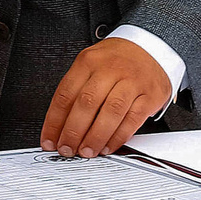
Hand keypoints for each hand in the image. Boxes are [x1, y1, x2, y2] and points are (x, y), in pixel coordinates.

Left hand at [41, 37, 173, 157]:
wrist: (151, 48)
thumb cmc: (117, 60)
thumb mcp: (91, 65)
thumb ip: (76, 92)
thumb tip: (59, 127)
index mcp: (89, 62)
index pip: (66, 94)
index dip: (54, 122)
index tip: (49, 140)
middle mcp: (110, 69)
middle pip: (87, 103)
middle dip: (73, 132)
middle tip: (67, 149)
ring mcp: (132, 82)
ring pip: (110, 113)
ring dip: (95, 137)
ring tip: (86, 151)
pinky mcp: (150, 95)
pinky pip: (132, 120)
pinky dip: (118, 137)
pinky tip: (107, 146)